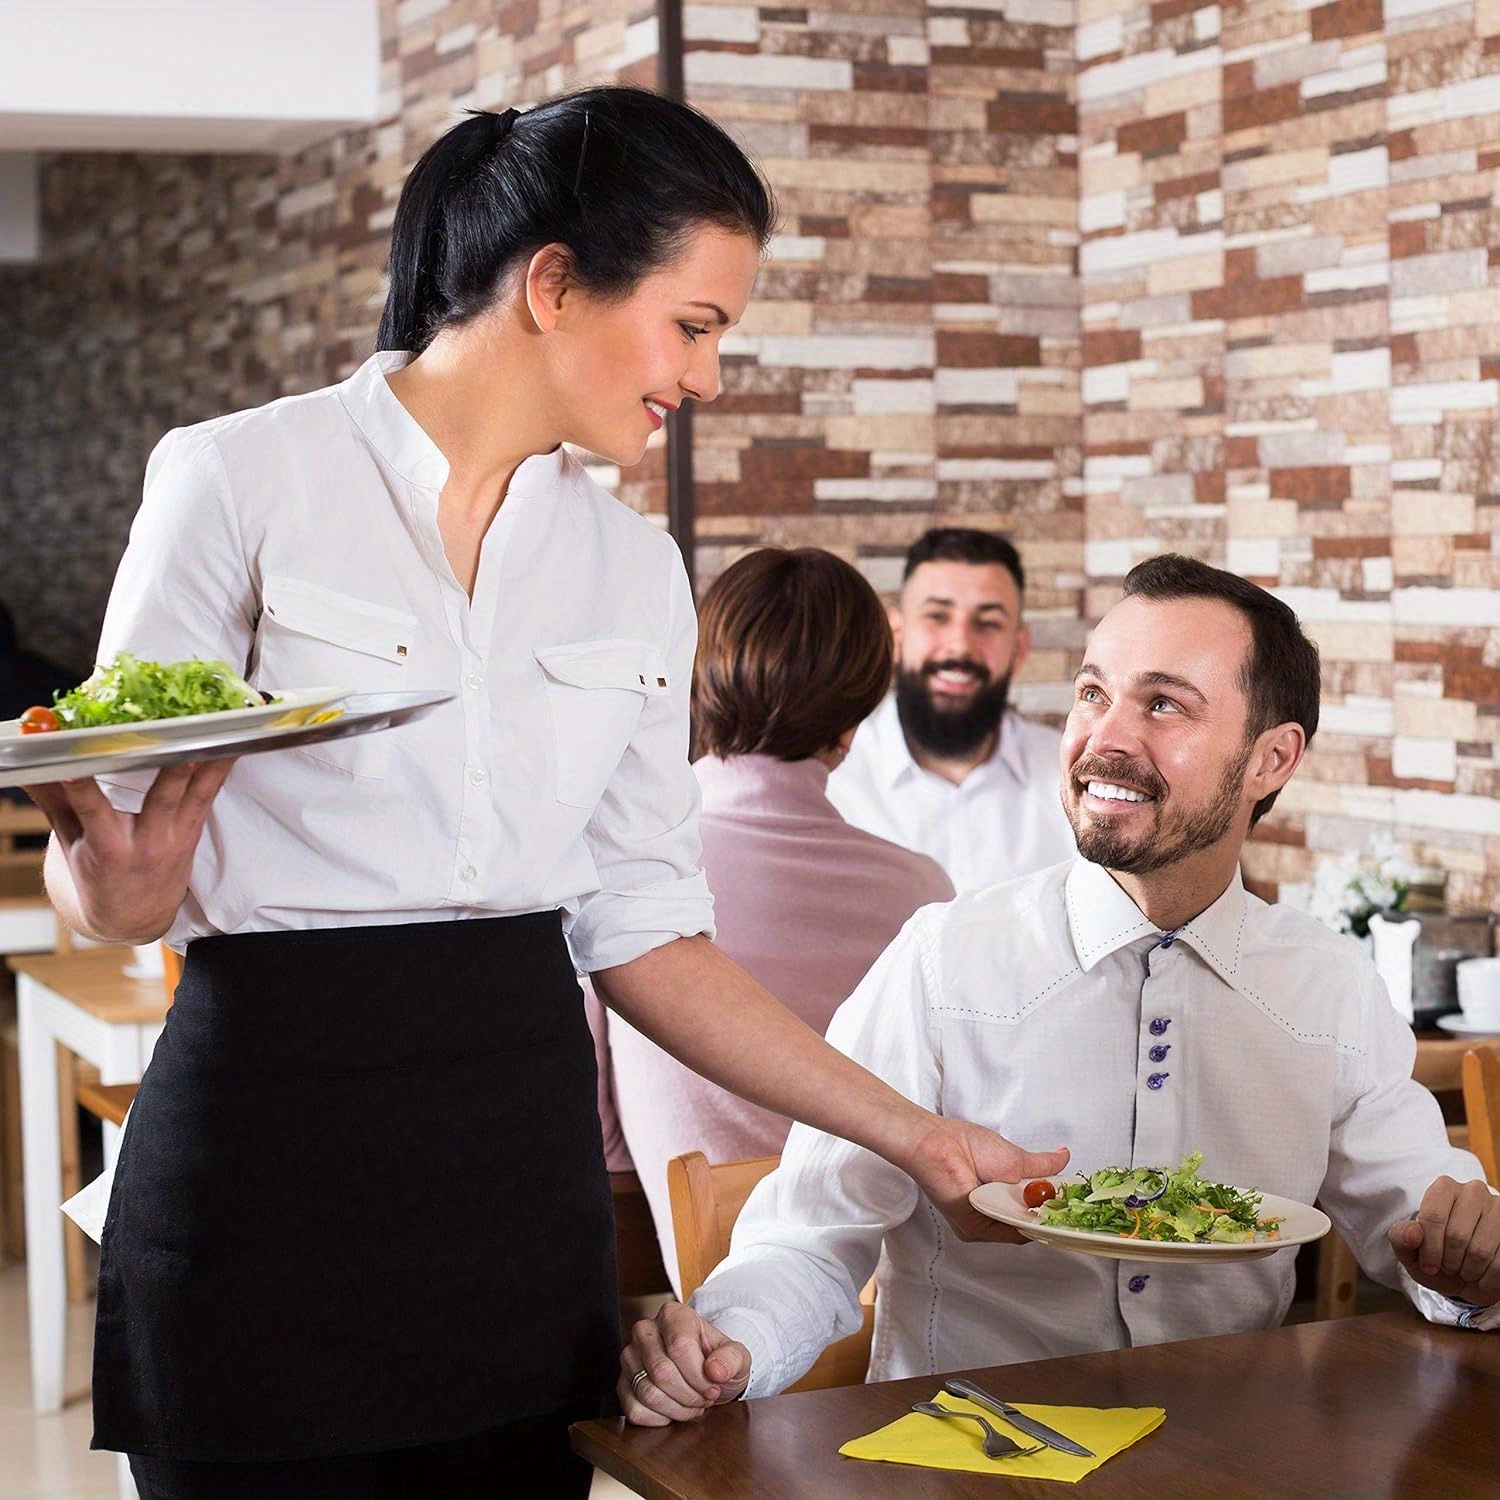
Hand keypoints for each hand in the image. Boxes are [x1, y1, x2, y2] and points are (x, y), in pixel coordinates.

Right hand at [28, 759, 233, 940]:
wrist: (133, 918)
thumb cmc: (97, 876)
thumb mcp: (71, 843)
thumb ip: (54, 802)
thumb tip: (26, 768)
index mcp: (107, 846)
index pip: (91, 809)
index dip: (82, 787)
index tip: (73, 766)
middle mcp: (146, 842)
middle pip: (159, 801)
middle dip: (170, 771)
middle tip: (174, 740)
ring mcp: (175, 837)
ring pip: (193, 796)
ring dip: (207, 765)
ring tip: (221, 735)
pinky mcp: (193, 831)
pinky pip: (209, 796)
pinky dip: (220, 771)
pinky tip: (234, 746)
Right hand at [619, 1300, 750, 1425]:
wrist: (705, 1372)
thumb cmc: (718, 1361)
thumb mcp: (736, 1356)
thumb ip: (732, 1359)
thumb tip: (715, 1370)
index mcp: (673, 1314)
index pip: (679, 1347)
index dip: (699, 1376)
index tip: (714, 1386)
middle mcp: (645, 1330)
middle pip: (661, 1372)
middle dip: (689, 1395)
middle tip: (704, 1398)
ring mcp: (630, 1357)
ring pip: (647, 1393)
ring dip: (676, 1409)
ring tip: (692, 1404)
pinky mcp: (622, 1383)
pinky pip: (635, 1410)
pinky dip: (659, 1419)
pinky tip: (674, 1409)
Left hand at [905, 1119, 1069, 1243]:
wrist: (937, 1144)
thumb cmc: (965, 1144)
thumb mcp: (1015, 1158)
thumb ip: (1041, 1166)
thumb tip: (1064, 1157)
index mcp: (1000, 1198)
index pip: (1033, 1212)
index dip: (1052, 1208)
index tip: (1071, 1202)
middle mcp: (991, 1214)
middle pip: (1028, 1224)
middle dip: (1045, 1212)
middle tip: (1061, 1200)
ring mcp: (982, 1223)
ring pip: (1019, 1229)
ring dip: (1030, 1212)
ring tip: (1034, 1192)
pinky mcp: (973, 1227)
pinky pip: (1004, 1231)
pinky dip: (1016, 1217)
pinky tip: (1018, 1201)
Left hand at [1388, 1175, 1499, 1308]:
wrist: (1470, 1276)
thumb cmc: (1438, 1259)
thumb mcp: (1411, 1252)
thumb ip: (1401, 1238)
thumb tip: (1413, 1233)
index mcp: (1444, 1188)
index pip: (1433, 1217)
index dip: (1429, 1249)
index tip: (1428, 1265)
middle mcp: (1473, 1191)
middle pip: (1457, 1235)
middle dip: (1449, 1261)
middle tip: (1449, 1267)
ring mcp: (1499, 1209)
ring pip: (1480, 1251)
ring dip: (1469, 1271)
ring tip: (1465, 1270)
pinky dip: (1488, 1279)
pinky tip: (1483, 1277)